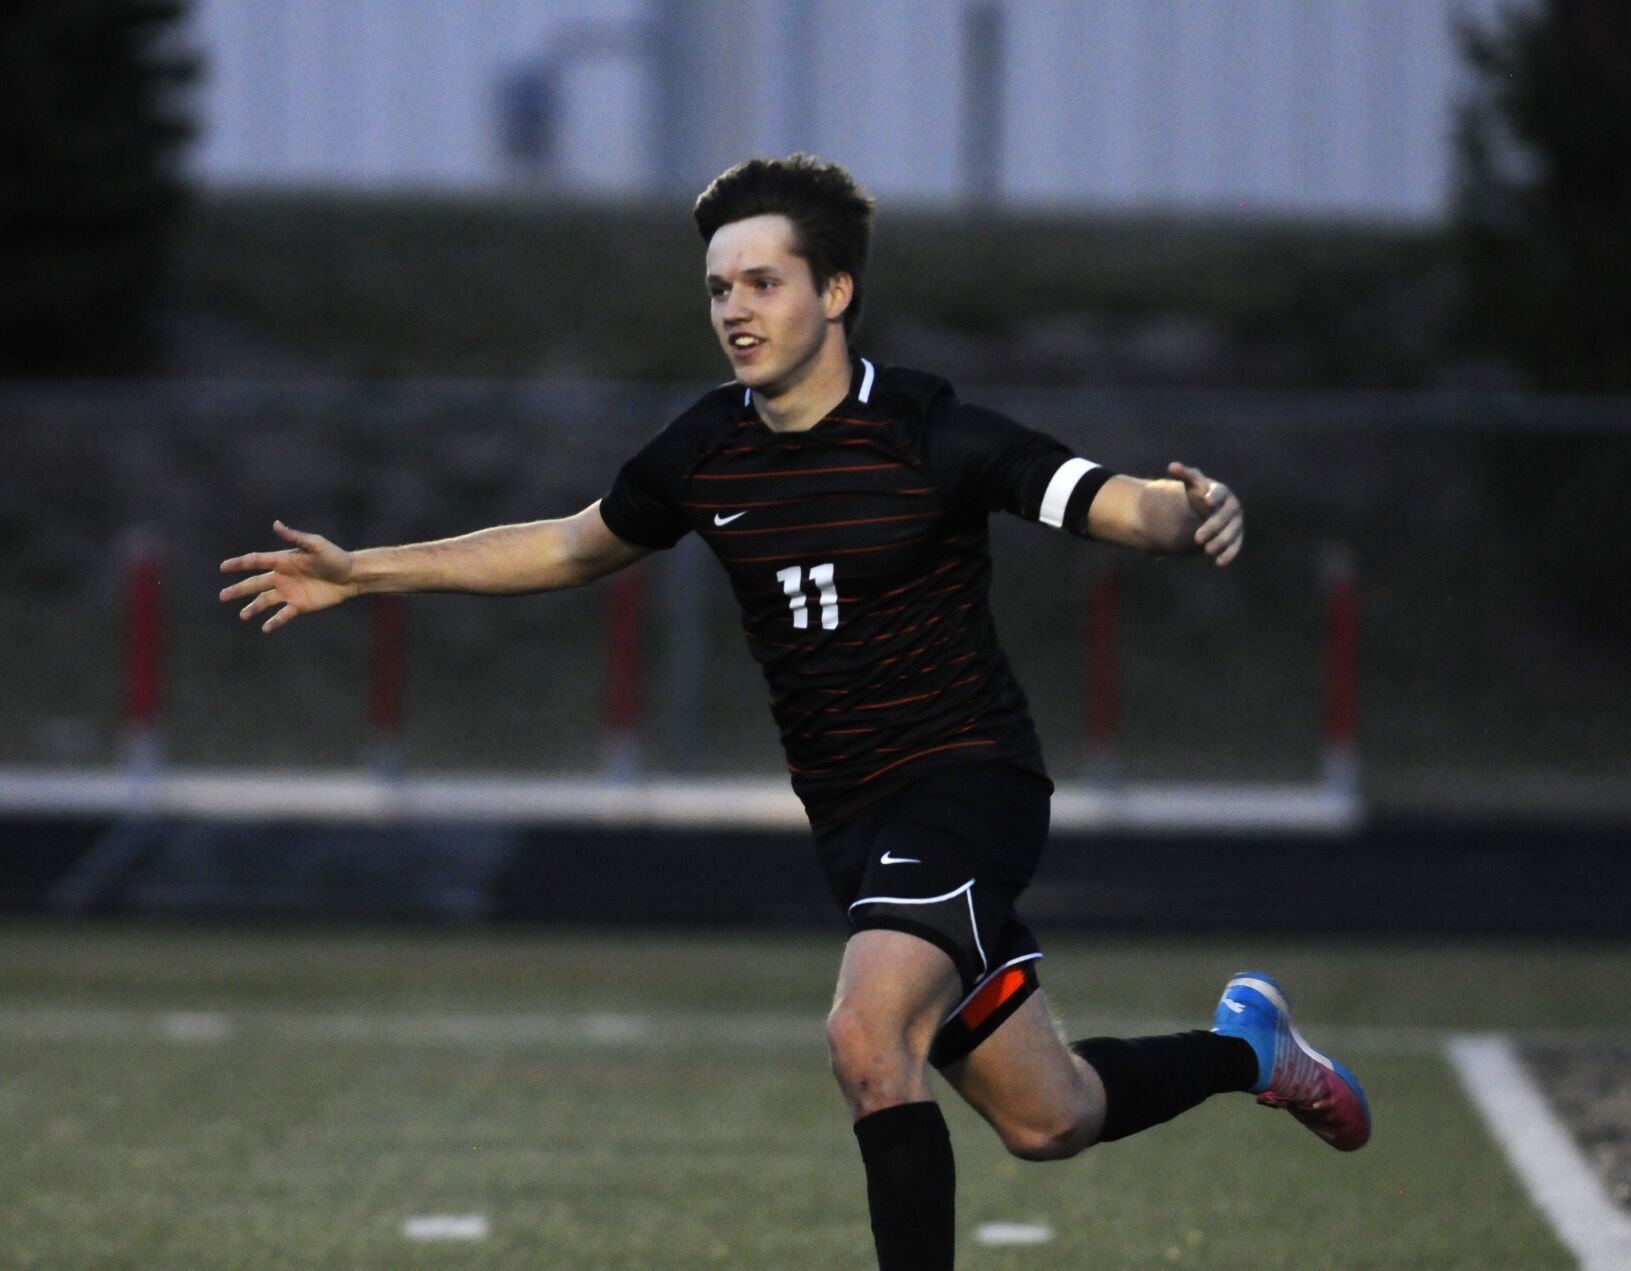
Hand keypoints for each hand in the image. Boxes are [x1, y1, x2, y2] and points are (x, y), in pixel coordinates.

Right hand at [219, 521, 358, 631]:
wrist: (352, 576)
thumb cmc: (335, 557)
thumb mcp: (315, 545)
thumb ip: (294, 537)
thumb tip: (275, 524)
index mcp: (283, 560)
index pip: (256, 561)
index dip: (239, 564)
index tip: (223, 567)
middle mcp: (282, 577)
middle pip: (255, 584)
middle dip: (238, 589)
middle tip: (222, 596)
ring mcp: (289, 592)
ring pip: (265, 601)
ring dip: (252, 608)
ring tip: (242, 615)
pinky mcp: (299, 605)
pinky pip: (282, 615)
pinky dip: (273, 622)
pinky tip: (265, 628)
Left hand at [1168, 462, 1242, 565]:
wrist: (1209, 508)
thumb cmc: (1199, 493)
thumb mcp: (1191, 484)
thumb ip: (1183, 474)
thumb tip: (1171, 466)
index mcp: (1221, 491)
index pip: (1220, 492)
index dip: (1215, 496)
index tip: (1207, 501)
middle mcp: (1232, 506)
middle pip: (1225, 517)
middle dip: (1212, 527)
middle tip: (1196, 539)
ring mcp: (1237, 522)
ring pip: (1231, 533)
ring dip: (1220, 542)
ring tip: (1206, 551)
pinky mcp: (1237, 536)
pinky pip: (1236, 545)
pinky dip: (1229, 554)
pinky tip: (1219, 562)